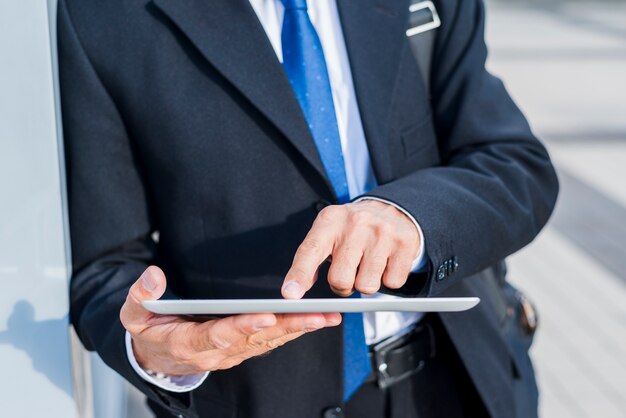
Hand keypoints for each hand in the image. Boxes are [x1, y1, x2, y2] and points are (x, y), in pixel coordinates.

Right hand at [120, 266, 341, 374]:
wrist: (155, 359)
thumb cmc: (148, 332)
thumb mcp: (134, 315)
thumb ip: (141, 295)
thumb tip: (153, 276)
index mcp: (190, 343)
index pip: (220, 334)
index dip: (243, 326)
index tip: (266, 316)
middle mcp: (216, 352)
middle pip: (256, 339)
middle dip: (288, 327)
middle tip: (318, 316)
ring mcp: (231, 353)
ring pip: (269, 342)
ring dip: (298, 330)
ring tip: (327, 317)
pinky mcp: (241, 350)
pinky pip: (270, 342)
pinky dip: (293, 332)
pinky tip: (314, 321)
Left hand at [282, 200, 420, 298]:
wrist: (392, 209)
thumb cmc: (353, 229)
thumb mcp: (328, 232)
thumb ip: (309, 259)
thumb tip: (294, 291)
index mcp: (330, 220)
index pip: (310, 251)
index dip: (299, 275)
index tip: (290, 295)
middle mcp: (356, 223)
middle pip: (340, 280)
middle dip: (342, 286)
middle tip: (349, 271)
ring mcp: (382, 233)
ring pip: (366, 286)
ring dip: (365, 284)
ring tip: (367, 265)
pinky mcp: (405, 244)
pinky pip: (392, 283)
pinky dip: (387, 279)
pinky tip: (385, 262)